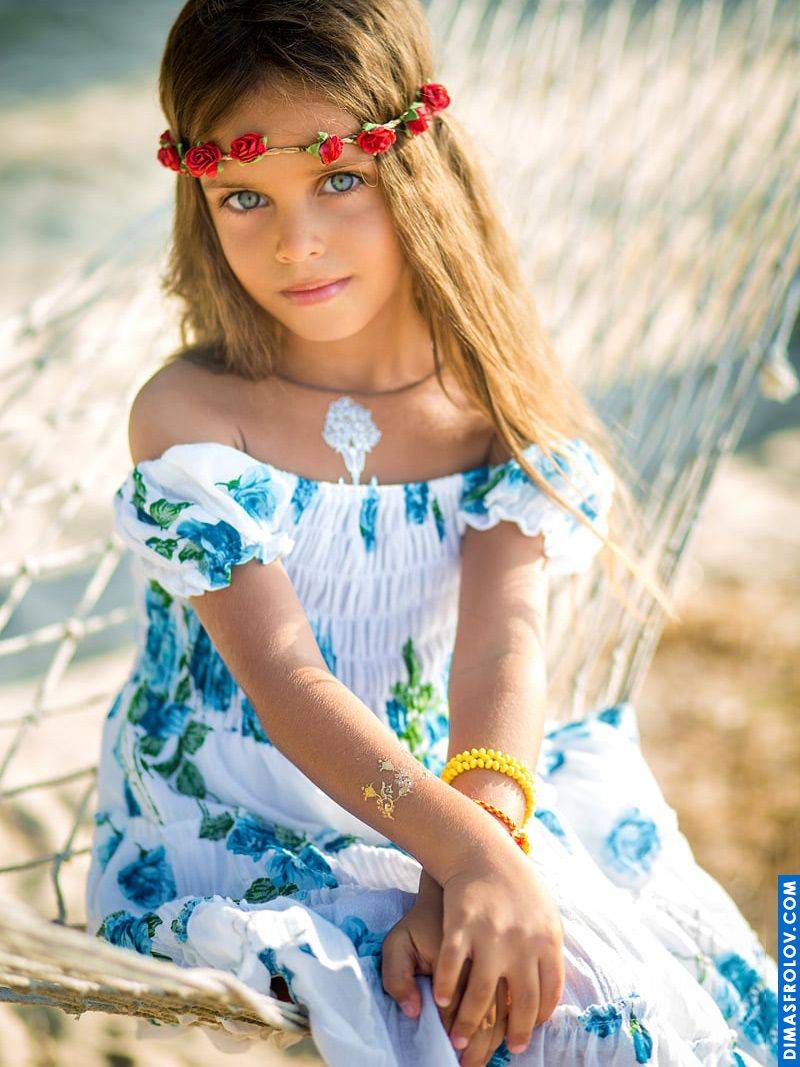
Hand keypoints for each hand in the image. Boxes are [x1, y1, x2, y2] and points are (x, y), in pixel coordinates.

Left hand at [382, 871, 510, 1065]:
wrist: (461, 883)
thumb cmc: (424, 920)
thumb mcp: (398, 940)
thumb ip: (397, 976)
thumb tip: (413, 1012)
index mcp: (453, 959)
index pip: (454, 1010)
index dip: (457, 1035)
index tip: (456, 1054)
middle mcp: (485, 957)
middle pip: (488, 1016)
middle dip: (482, 1047)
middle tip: (473, 1066)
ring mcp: (509, 952)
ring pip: (513, 1007)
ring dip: (507, 1035)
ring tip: (500, 1053)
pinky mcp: (527, 949)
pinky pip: (534, 989)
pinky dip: (529, 1012)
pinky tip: (522, 1026)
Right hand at [435, 850, 564, 1055]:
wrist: (483, 851)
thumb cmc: (515, 886)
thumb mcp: (545, 914)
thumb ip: (548, 951)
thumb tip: (550, 993)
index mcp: (548, 940)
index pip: (549, 993)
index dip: (537, 1019)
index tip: (524, 1036)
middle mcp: (524, 942)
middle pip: (522, 1002)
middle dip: (511, 1034)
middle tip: (499, 1051)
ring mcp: (493, 934)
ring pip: (483, 993)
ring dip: (469, 1022)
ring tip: (460, 1040)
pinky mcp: (463, 924)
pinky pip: (453, 966)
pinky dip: (447, 987)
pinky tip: (441, 1001)